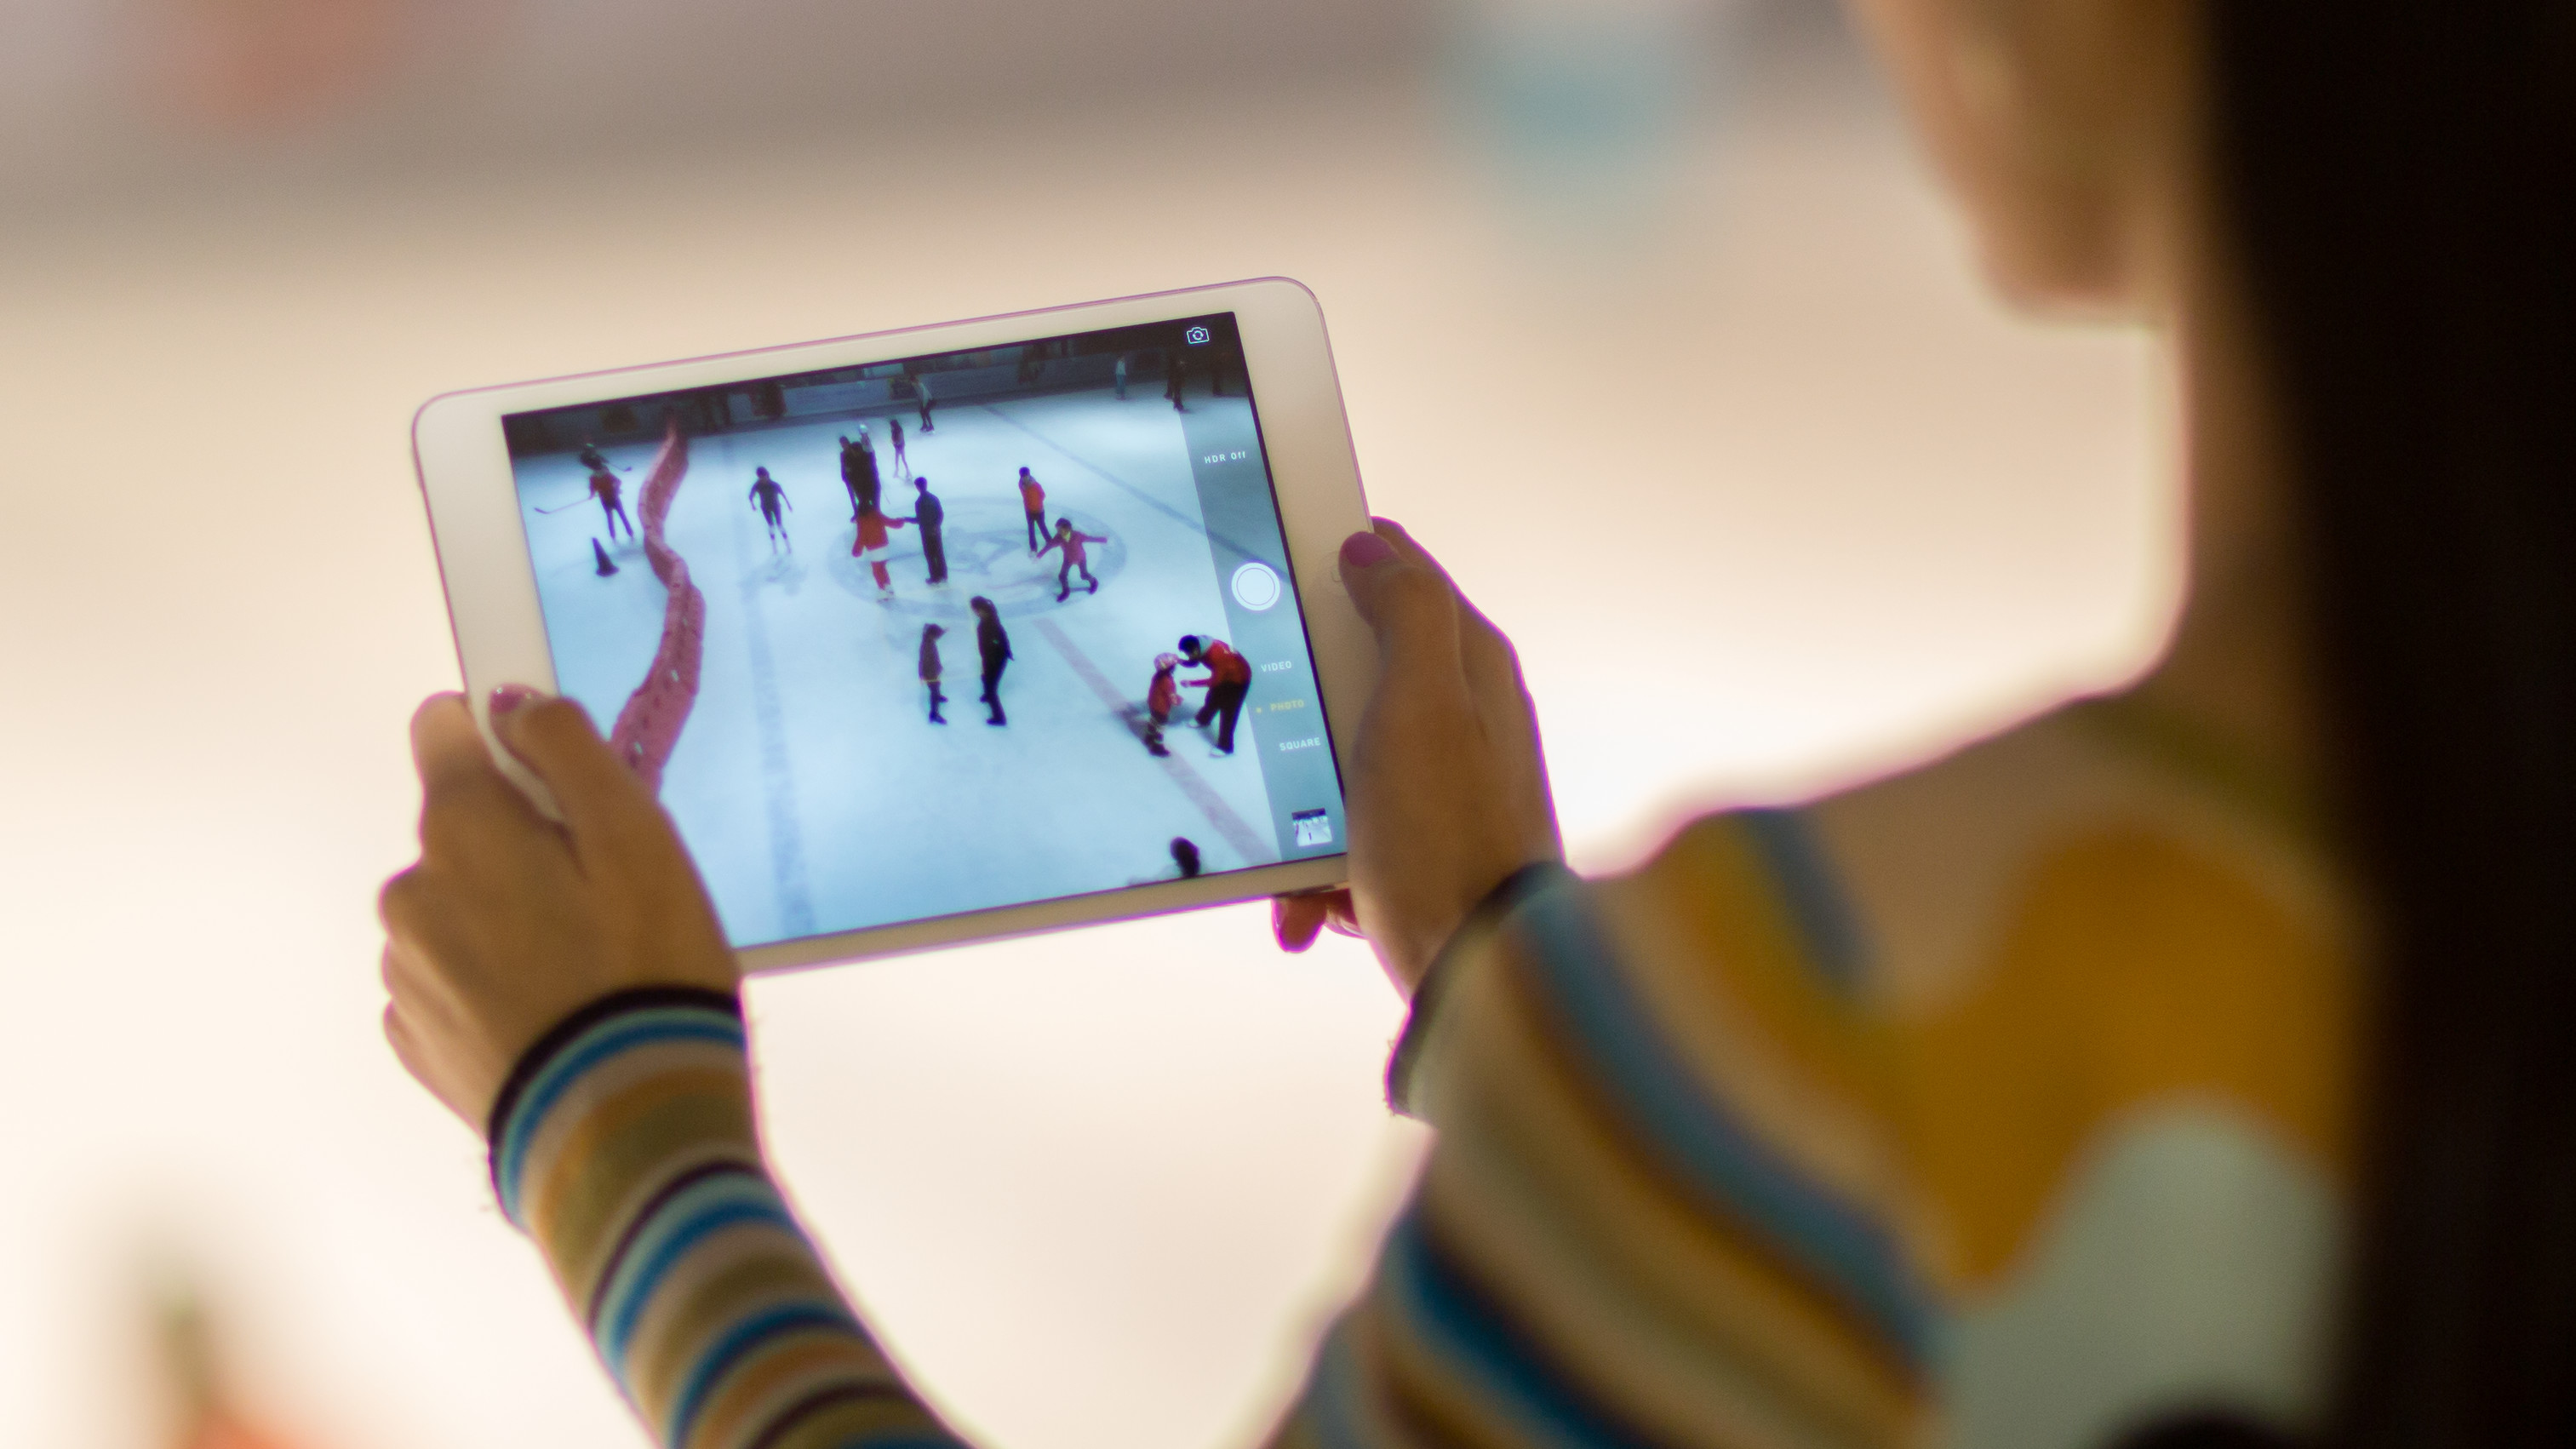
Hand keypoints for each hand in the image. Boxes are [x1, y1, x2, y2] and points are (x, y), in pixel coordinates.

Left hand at [379, 689, 738, 1129]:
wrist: (622, 1128)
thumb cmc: (645, 973)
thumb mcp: (640, 840)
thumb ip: (570, 752)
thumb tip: (514, 704)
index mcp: (462, 830)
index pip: (442, 730)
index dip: (501, 736)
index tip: (554, 772)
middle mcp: (412, 893)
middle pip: (461, 831)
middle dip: (520, 844)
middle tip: (605, 897)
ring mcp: (407, 975)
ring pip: (457, 909)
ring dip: (508, 919)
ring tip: (588, 970)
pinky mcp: (418, 1044)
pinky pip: (453, 983)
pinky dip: (497, 985)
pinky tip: (556, 1013)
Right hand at [1273, 519, 1560, 992]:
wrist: (1479, 976)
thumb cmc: (1447, 845)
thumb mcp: (1419, 707)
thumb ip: (1405, 613)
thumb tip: (1374, 548)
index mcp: (1473, 670)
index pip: (1409, 580)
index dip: (1351, 562)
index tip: (1291, 558)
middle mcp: (1469, 721)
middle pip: (1362, 675)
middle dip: (1303, 709)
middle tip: (1270, 730)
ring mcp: (1446, 788)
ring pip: (1342, 764)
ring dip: (1301, 808)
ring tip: (1294, 847)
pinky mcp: (1423, 849)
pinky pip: (1347, 839)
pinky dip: (1319, 872)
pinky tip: (1312, 907)